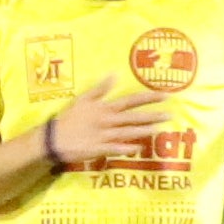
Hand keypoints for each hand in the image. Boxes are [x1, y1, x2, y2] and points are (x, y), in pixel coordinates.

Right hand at [39, 86, 185, 167]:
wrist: (53, 138)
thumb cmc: (69, 119)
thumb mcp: (83, 100)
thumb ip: (100, 89)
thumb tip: (114, 75)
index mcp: (104, 108)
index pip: (131, 101)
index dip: (148, 98)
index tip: (165, 95)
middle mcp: (107, 120)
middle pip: (134, 117)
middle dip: (152, 115)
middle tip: (170, 114)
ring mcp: (104, 135)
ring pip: (128, 132)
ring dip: (144, 131)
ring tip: (159, 129)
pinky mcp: (99, 149)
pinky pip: (116, 148)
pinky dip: (127, 148)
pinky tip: (139, 148)